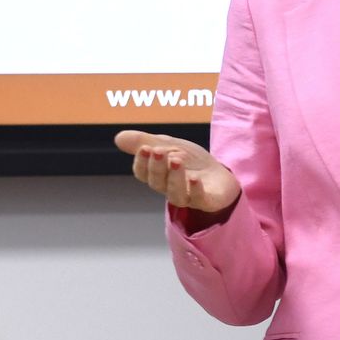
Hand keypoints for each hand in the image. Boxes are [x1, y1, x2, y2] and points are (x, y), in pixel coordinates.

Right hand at [114, 131, 241, 212]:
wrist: (222, 174)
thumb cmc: (192, 162)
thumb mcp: (169, 144)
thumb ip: (145, 141)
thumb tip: (118, 138)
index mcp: (158, 176)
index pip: (143, 174)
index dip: (142, 163)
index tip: (145, 148)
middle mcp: (170, 189)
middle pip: (158, 183)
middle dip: (157, 166)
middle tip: (160, 151)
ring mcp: (189, 197)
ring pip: (176, 193)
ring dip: (174, 177)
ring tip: (177, 159)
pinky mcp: (207, 201)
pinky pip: (199, 200)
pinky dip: (196, 190)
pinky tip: (195, 179)